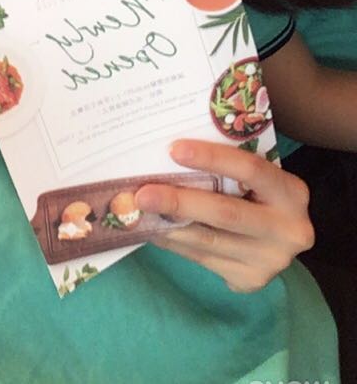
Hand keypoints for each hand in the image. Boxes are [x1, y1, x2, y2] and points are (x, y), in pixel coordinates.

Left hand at [137, 139, 313, 291]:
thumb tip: (168, 154)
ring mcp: (270, 262)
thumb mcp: (257, 177)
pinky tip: (153, 230)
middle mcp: (289, 231)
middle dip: (180, 202)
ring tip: (138, 212)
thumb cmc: (259, 192)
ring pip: (209, 242)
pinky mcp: (250, 281)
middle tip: (143, 194)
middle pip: (226, 213)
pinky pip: (202, 260)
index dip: (212, 158)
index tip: (173, 149)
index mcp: (292, 193)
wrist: (282, 237)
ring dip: (168, 226)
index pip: (250, 169)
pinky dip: (174, 243)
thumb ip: (229, 167)